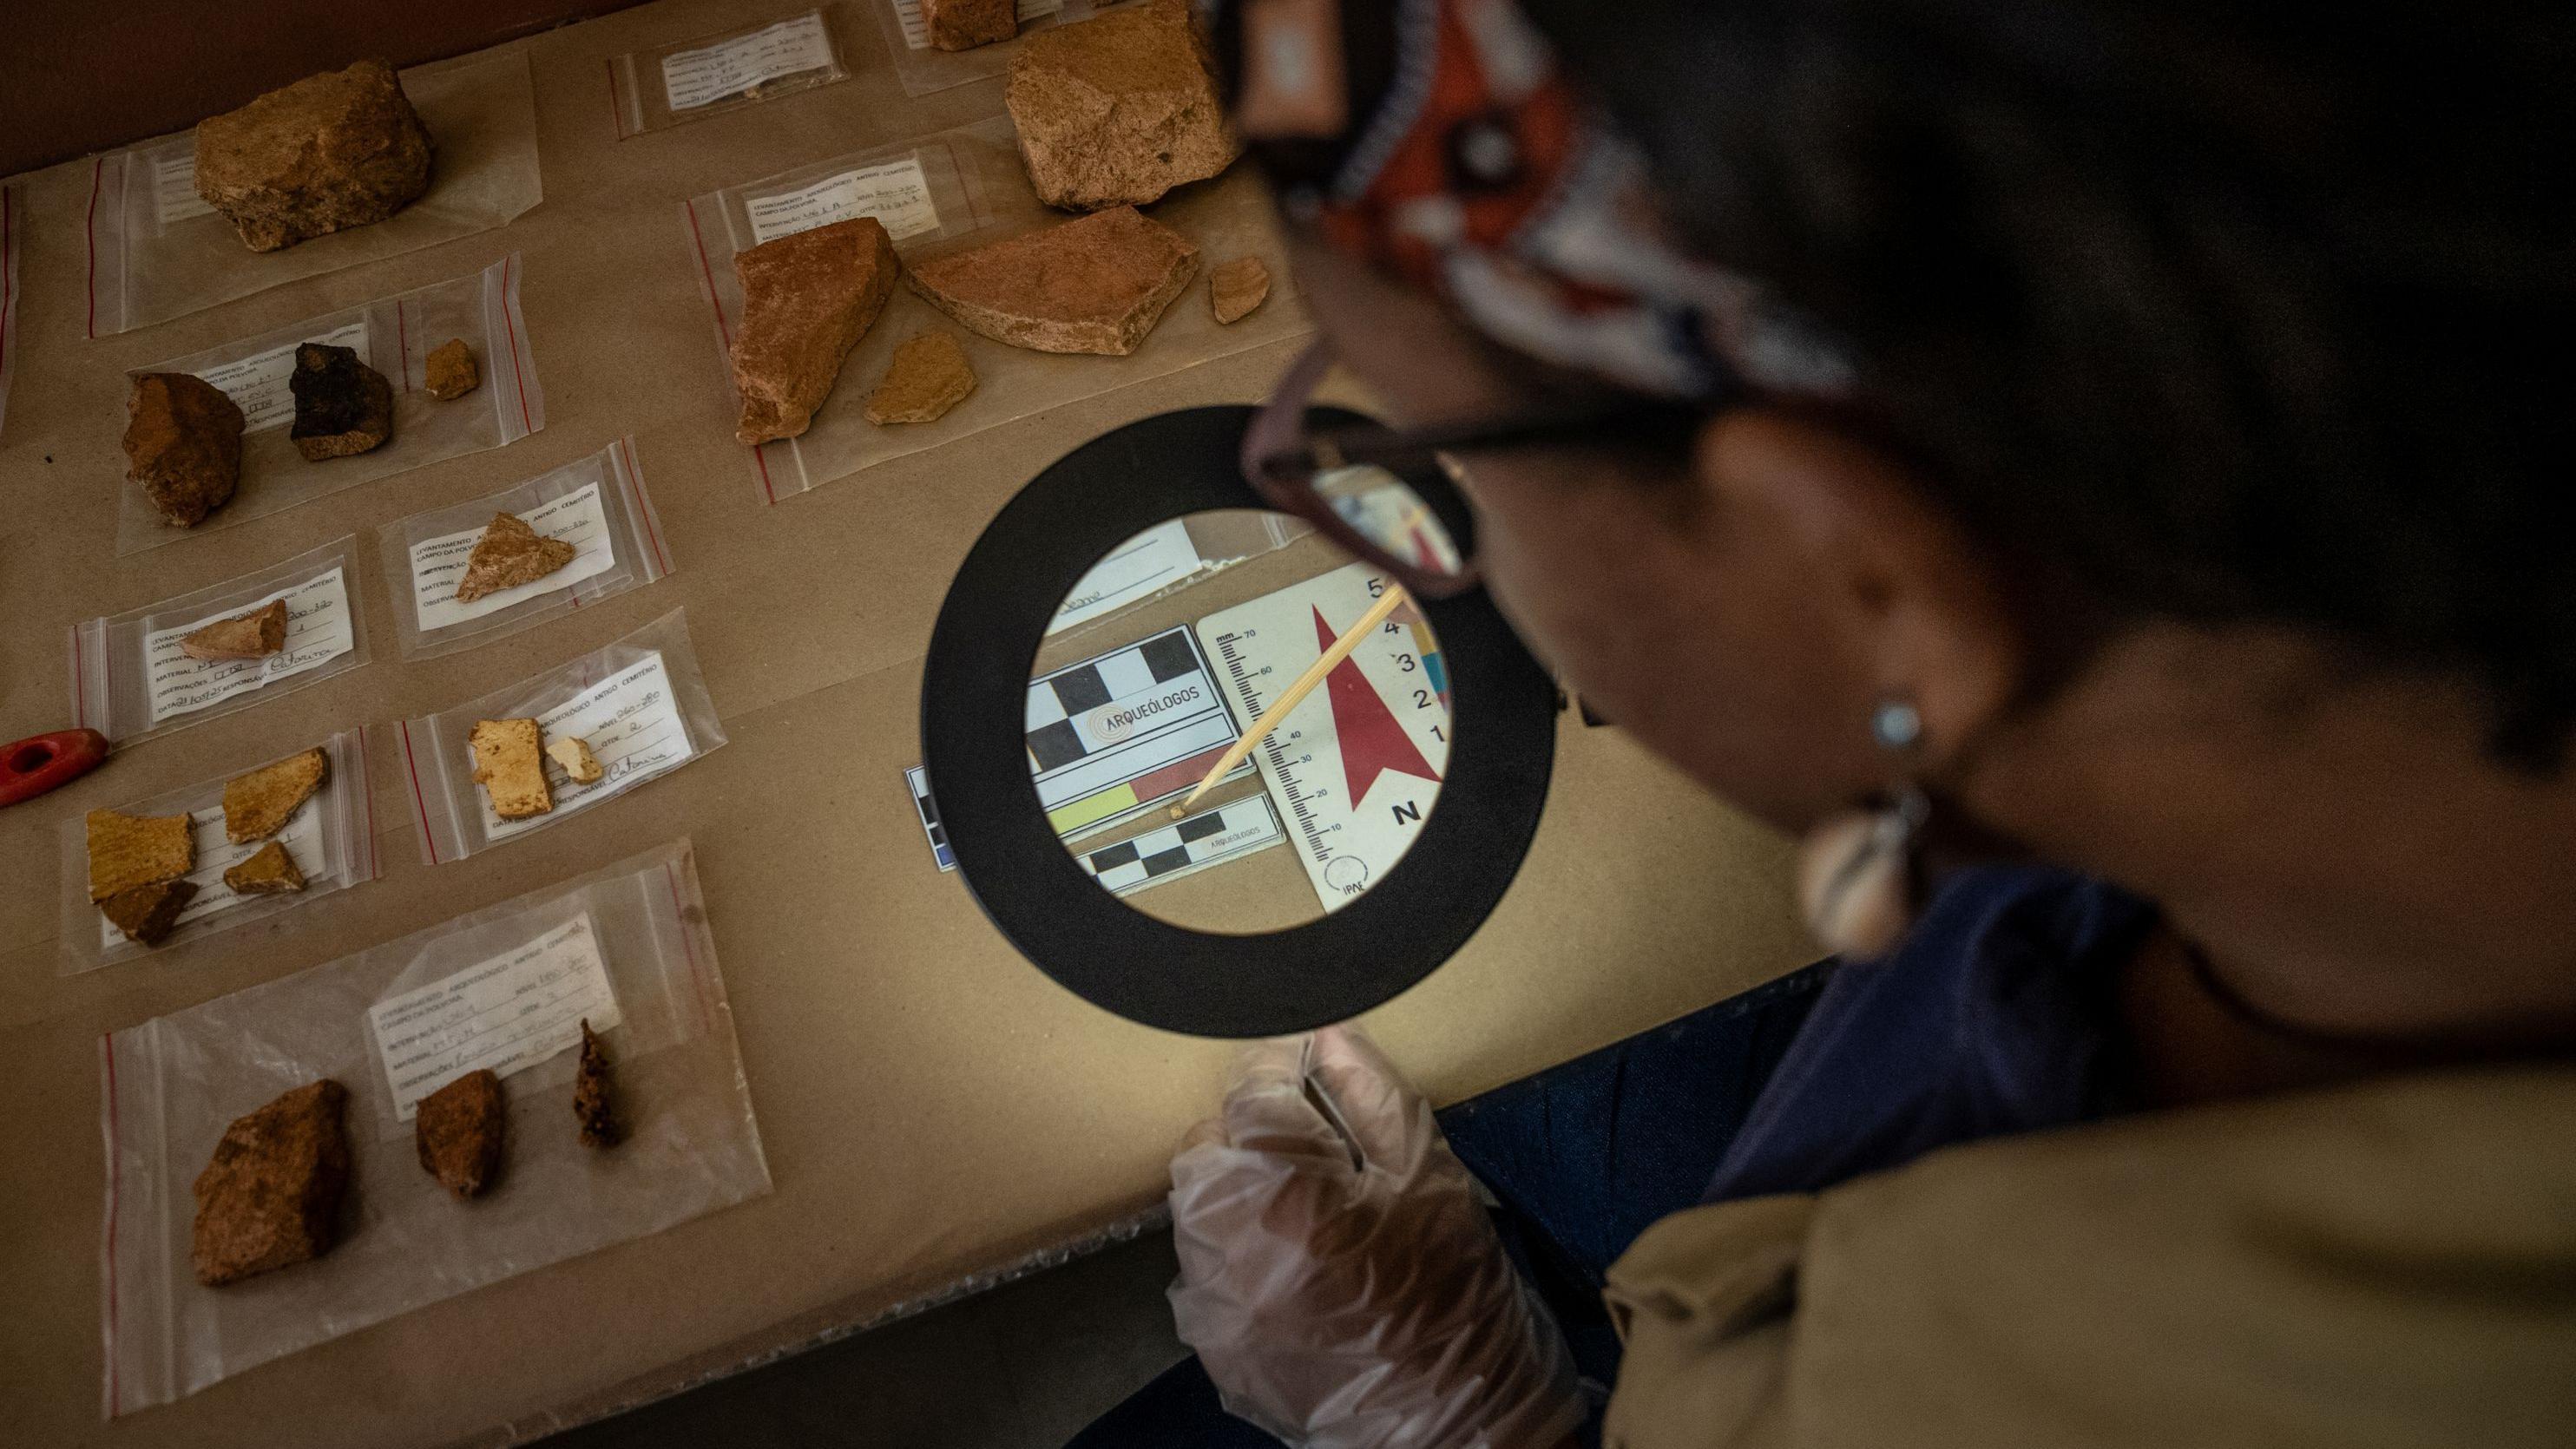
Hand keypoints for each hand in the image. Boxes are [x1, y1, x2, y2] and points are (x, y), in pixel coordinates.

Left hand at [1167, 1025, 1585, 1448]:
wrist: (1458, 1433)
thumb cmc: (1457, 1300)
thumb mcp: (1433, 1182)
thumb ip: (1372, 1098)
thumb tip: (1328, 1036)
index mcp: (1288, 1194)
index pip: (1251, 1091)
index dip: (1277, 1064)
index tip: (1301, 1060)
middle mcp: (1230, 1248)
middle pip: (1205, 1147)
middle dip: (1246, 1132)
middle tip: (1305, 1143)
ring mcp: (1213, 1305)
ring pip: (1196, 1212)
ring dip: (1236, 1194)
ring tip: (1303, 1211)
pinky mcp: (1215, 1348)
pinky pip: (1203, 1273)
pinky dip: (1236, 1256)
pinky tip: (1294, 1269)